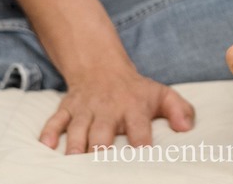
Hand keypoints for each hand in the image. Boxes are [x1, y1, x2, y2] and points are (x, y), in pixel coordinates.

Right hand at [39, 67, 194, 153]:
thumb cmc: (135, 90)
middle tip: (100, 165)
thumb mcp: (162, 94)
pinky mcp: (67, 108)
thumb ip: (179, 110)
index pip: (139, 126)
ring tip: (74, 160)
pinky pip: (55, 120)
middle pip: (102, 132)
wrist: (102, 67)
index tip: (141, 154)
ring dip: (74, 145)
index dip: (140, 141)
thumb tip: (186, 128)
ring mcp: (85, 109)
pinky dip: (49, 132)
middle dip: (100, 148)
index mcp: (133, 107)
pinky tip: (46, 146)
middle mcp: (107, 109)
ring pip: (77, 129)